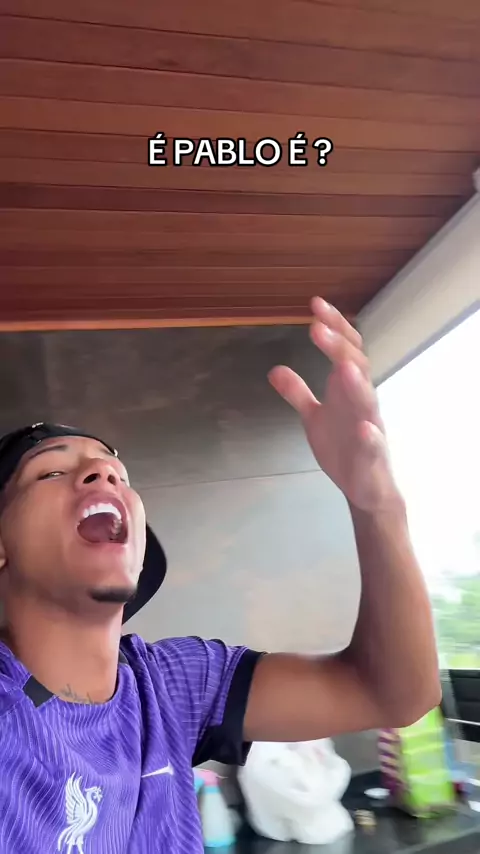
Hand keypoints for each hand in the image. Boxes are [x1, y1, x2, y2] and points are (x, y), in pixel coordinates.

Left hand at [268, 297, 400, 512]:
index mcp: (349, 389)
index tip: (315, 304)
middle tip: (317, 327)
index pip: (345, 350)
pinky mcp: (372, 456)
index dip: (333, 327)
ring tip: (343, 367)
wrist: (366, 489)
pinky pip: (373, 444)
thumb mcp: (314, 418)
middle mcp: (363, 402)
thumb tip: (274, 369)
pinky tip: (364, 428)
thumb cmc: (343, 447)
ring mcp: (370, 427)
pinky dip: (370, 436)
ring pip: (368, 401)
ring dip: (356, 384)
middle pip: (356, 366)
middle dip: (338, 347)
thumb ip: (297, 393)